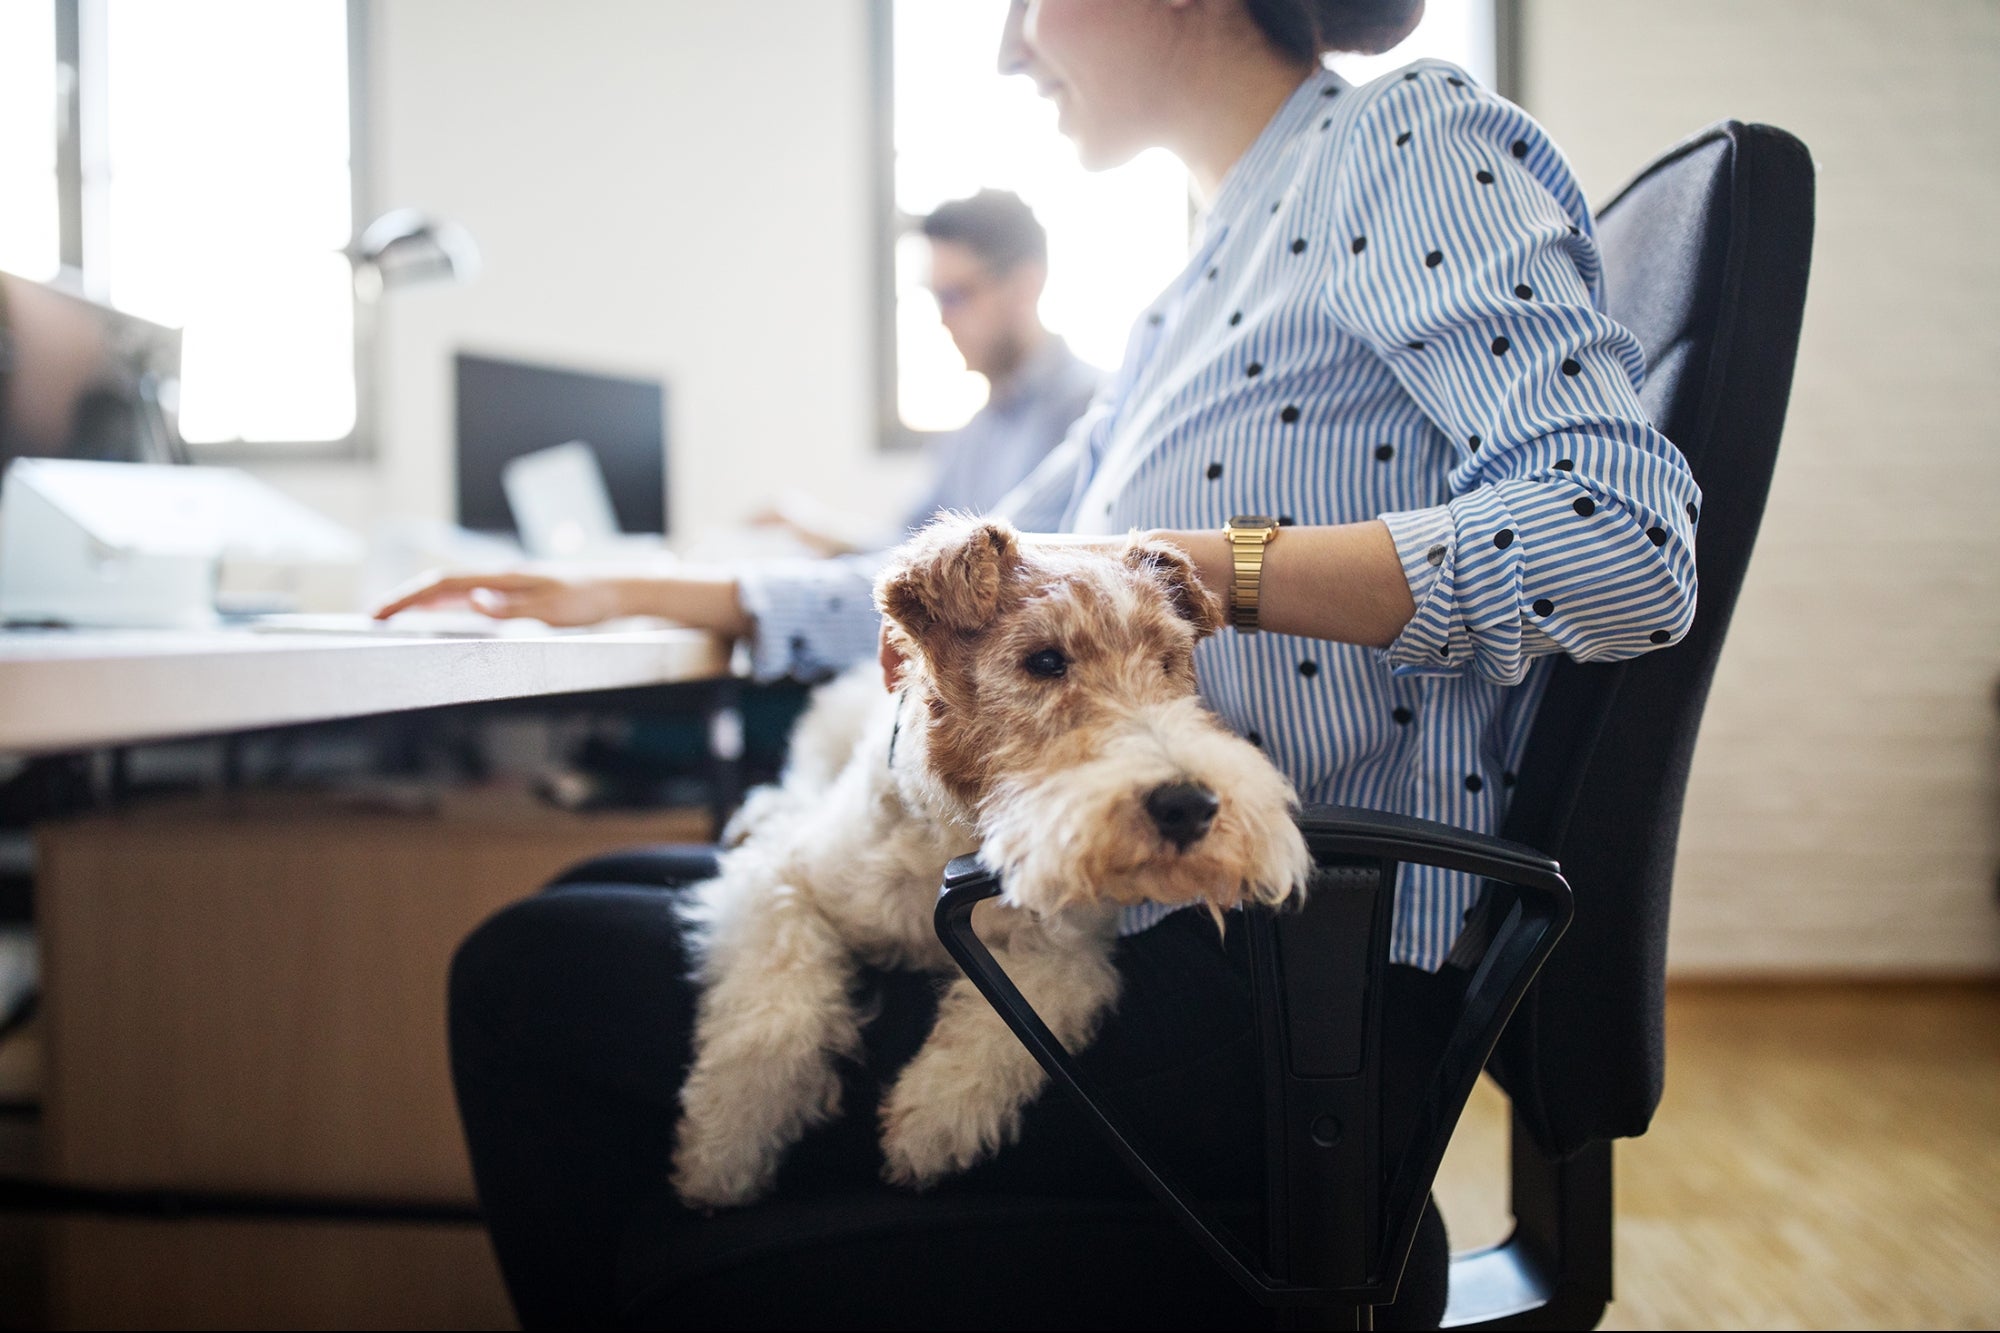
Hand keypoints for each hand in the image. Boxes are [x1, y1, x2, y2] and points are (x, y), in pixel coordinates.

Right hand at [371, 570, 623, 626]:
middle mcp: (498, 577)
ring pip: (452, 591)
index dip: (407, 599)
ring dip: (420, 602)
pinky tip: (435, 614)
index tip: (380, 614)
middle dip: (404, 599)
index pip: (442, 585)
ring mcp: (505, 584)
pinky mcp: (514, 593)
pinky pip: (469, 598)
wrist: (618, 588)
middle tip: (374, 617)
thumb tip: (470, 600)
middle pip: (440, 585)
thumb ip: (510, 607)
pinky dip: (443, 605)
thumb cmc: (588, 600)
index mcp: (502, 578)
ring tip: (391, 616)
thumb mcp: (551, 610)